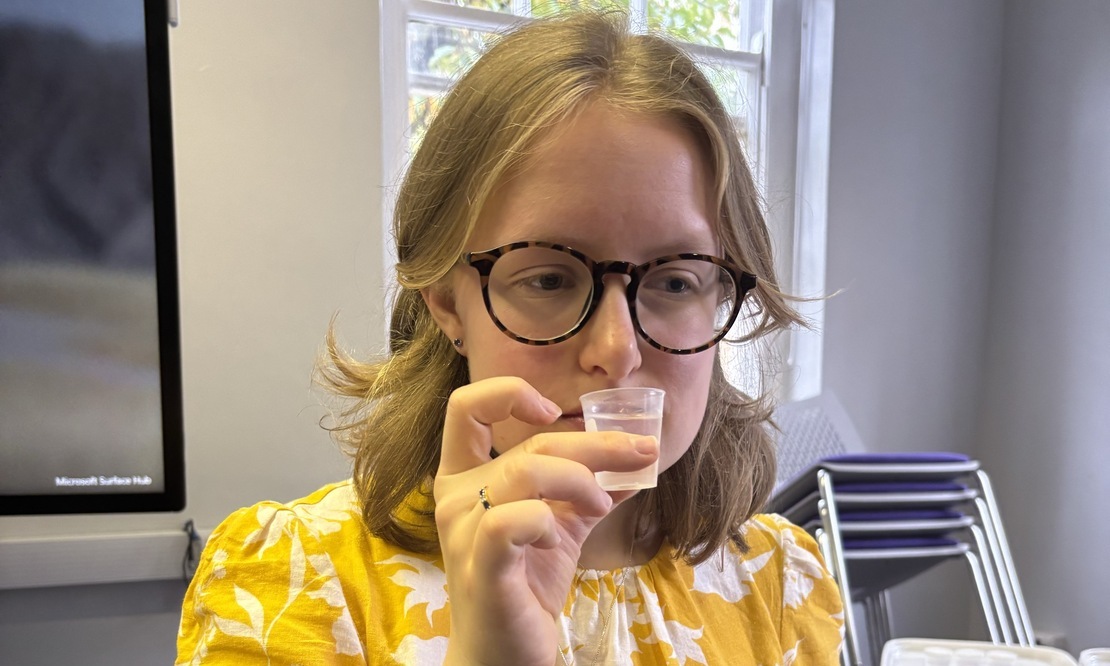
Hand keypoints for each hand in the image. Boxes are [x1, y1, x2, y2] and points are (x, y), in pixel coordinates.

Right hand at [434, 376, 657, 665]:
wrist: (506, 656)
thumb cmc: (526, 584)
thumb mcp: (561, 524)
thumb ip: (588, 487)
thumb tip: (639, 453)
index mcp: (463, 478)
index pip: (466, 407)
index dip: (509, 393)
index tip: (553, 412)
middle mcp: (454, 498)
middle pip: (527, 443)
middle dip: (596, 445)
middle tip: (640, 453)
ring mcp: (462, 533)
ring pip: (524, 471)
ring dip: (580, 480)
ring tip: (602, 507)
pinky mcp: (480, 568)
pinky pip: (510, 521)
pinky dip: (547, 519)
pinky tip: (560, 537)